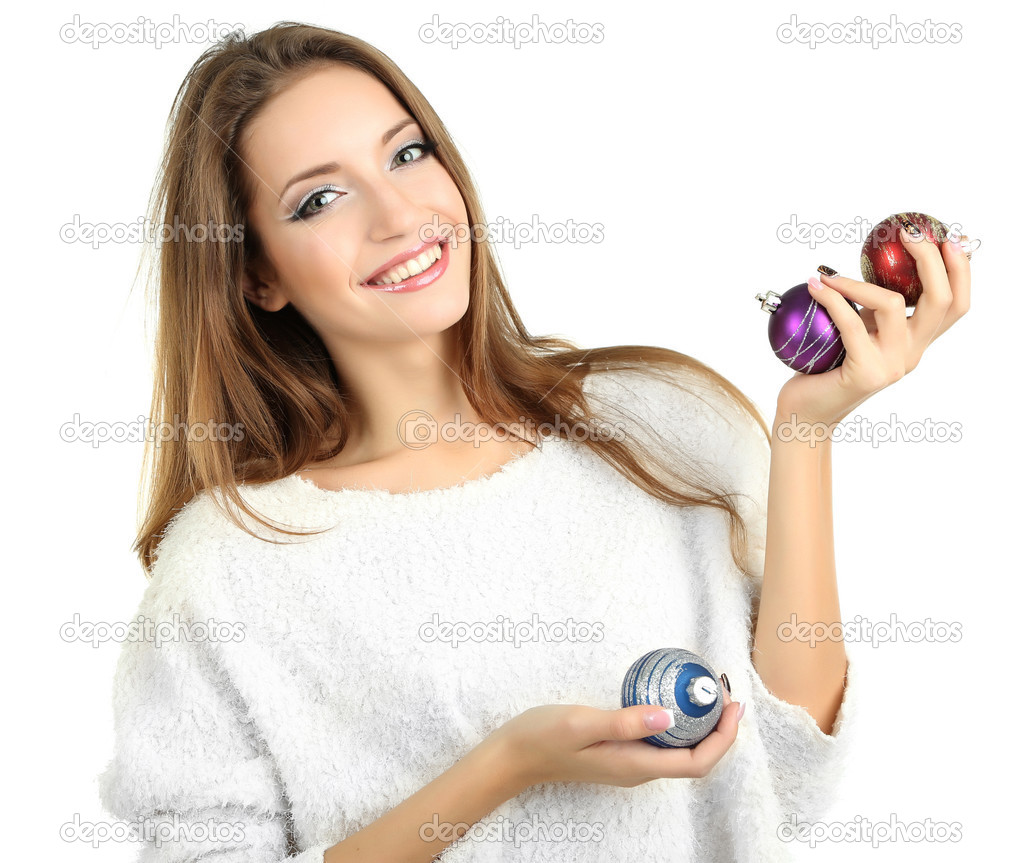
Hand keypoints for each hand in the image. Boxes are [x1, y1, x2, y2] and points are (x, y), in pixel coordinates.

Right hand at [487, 685, 742, 791]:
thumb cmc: (544, 736)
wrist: (514, 756)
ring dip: (701, 726)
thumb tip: (669, 716)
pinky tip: (672, 700)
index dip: (723, 738)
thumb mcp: (582, 722)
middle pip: (695, 759)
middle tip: (724, 691)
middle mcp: (639, 770)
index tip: (733, 705)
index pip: (697, 763)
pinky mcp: (621, 755)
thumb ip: (625, 721)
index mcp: (635, 766)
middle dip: (718, 729)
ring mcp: (630, 764)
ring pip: (680, 752)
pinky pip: (662, 744)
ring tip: (705, 693)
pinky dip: (678, 724)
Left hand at [777, 228, 970, 425]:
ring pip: (892, 305)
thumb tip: (867, 261)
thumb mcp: (857, 333)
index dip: (960, 270)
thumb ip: (870, 308)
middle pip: (942, 300)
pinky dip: (831, 297)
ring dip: (857, 281)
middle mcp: (912, 353)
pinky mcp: (865, 372)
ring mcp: (892, 365)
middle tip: (907, 234)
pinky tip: (814, 285)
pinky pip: (850, 322)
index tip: (946, 238)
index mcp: (917, 342)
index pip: (956, 304)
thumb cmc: (827, 368)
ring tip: (828, 272)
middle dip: (930, 260)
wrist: (807, 414)